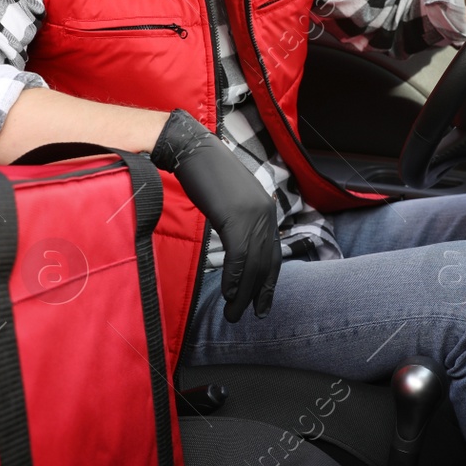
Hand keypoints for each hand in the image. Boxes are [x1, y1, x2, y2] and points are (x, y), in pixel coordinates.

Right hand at [151, 110, 280, 321]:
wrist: (193, 150)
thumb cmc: (205, 173)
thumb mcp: (230, 199)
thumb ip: (238, 219)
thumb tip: (237, 242)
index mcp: (265, 210)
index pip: (273, 254)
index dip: (269, 283)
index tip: (263, 304)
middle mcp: (265, 213)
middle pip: (266, 264)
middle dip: (258, 294)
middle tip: (248, 316)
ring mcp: (253, 216)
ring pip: (253, 265)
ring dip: (243, 294)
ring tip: (233, 314)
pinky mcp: (236, 218)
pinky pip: (238, 257)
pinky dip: (234, 279)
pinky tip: (227, 293)